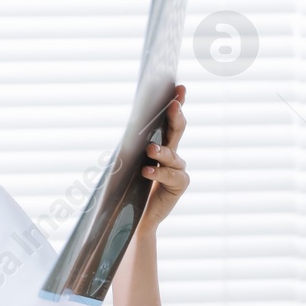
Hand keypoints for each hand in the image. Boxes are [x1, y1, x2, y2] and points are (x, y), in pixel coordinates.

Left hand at [137, 84, 188, 231]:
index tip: (178, 87)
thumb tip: (126, 125)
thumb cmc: (127, 186)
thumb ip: (131, 147)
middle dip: (176, 117)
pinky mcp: (179, 186)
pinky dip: (158, 174)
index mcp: (160, 143)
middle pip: (176, 131)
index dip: (176, 103)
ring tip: (150, 150)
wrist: (134, 217)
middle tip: (172, 106)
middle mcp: (172, 153)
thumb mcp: (126, 162)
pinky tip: (146, 171)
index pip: (169, 120)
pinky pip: (171, 177)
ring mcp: (178, 169)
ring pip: (173, 156)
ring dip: (162, 152)